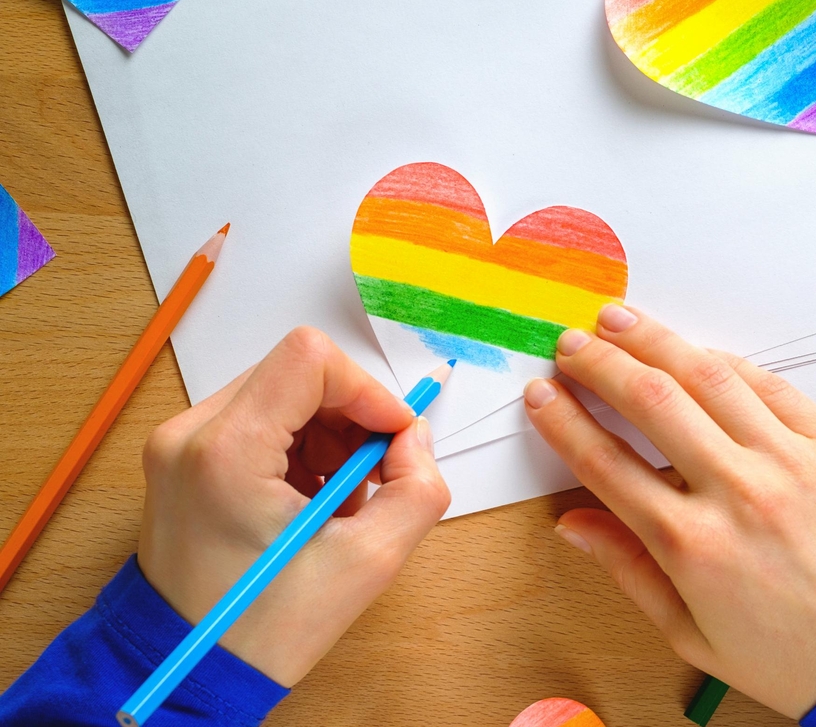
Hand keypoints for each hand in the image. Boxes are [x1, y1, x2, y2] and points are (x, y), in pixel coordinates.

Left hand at [137, 327, 450, 685]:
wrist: (193, 673)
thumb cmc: (264, 629)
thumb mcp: (368, 563)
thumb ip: (418, 487)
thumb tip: (414, 437)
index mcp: (226, 452)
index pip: (310, 360)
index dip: (368, 391)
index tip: (392, 438)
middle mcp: (190, 434)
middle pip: (297, 373)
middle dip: (351, 419)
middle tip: (373, 477)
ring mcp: (179, 445)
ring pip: (282, 395)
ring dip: (328, 437)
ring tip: (339, 503)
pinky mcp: (183, 459)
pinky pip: (259, 422)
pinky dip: (299, 451)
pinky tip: (310, 504)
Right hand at [524, 306, 815, 717]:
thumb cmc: (795, 658)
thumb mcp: (693, 634)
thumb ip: (629, 570)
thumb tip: (573, 524)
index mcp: (693, 547)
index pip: (606, 464)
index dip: (565, 422)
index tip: (541, 395)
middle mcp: (740, 491)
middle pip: (651, 402)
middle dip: (600, 363)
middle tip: (571, 345)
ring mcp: (792, 460)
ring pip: (709, 376)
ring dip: (657, 341)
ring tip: (620, 321)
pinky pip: (772, 386)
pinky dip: (727, 362)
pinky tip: (697, 351)